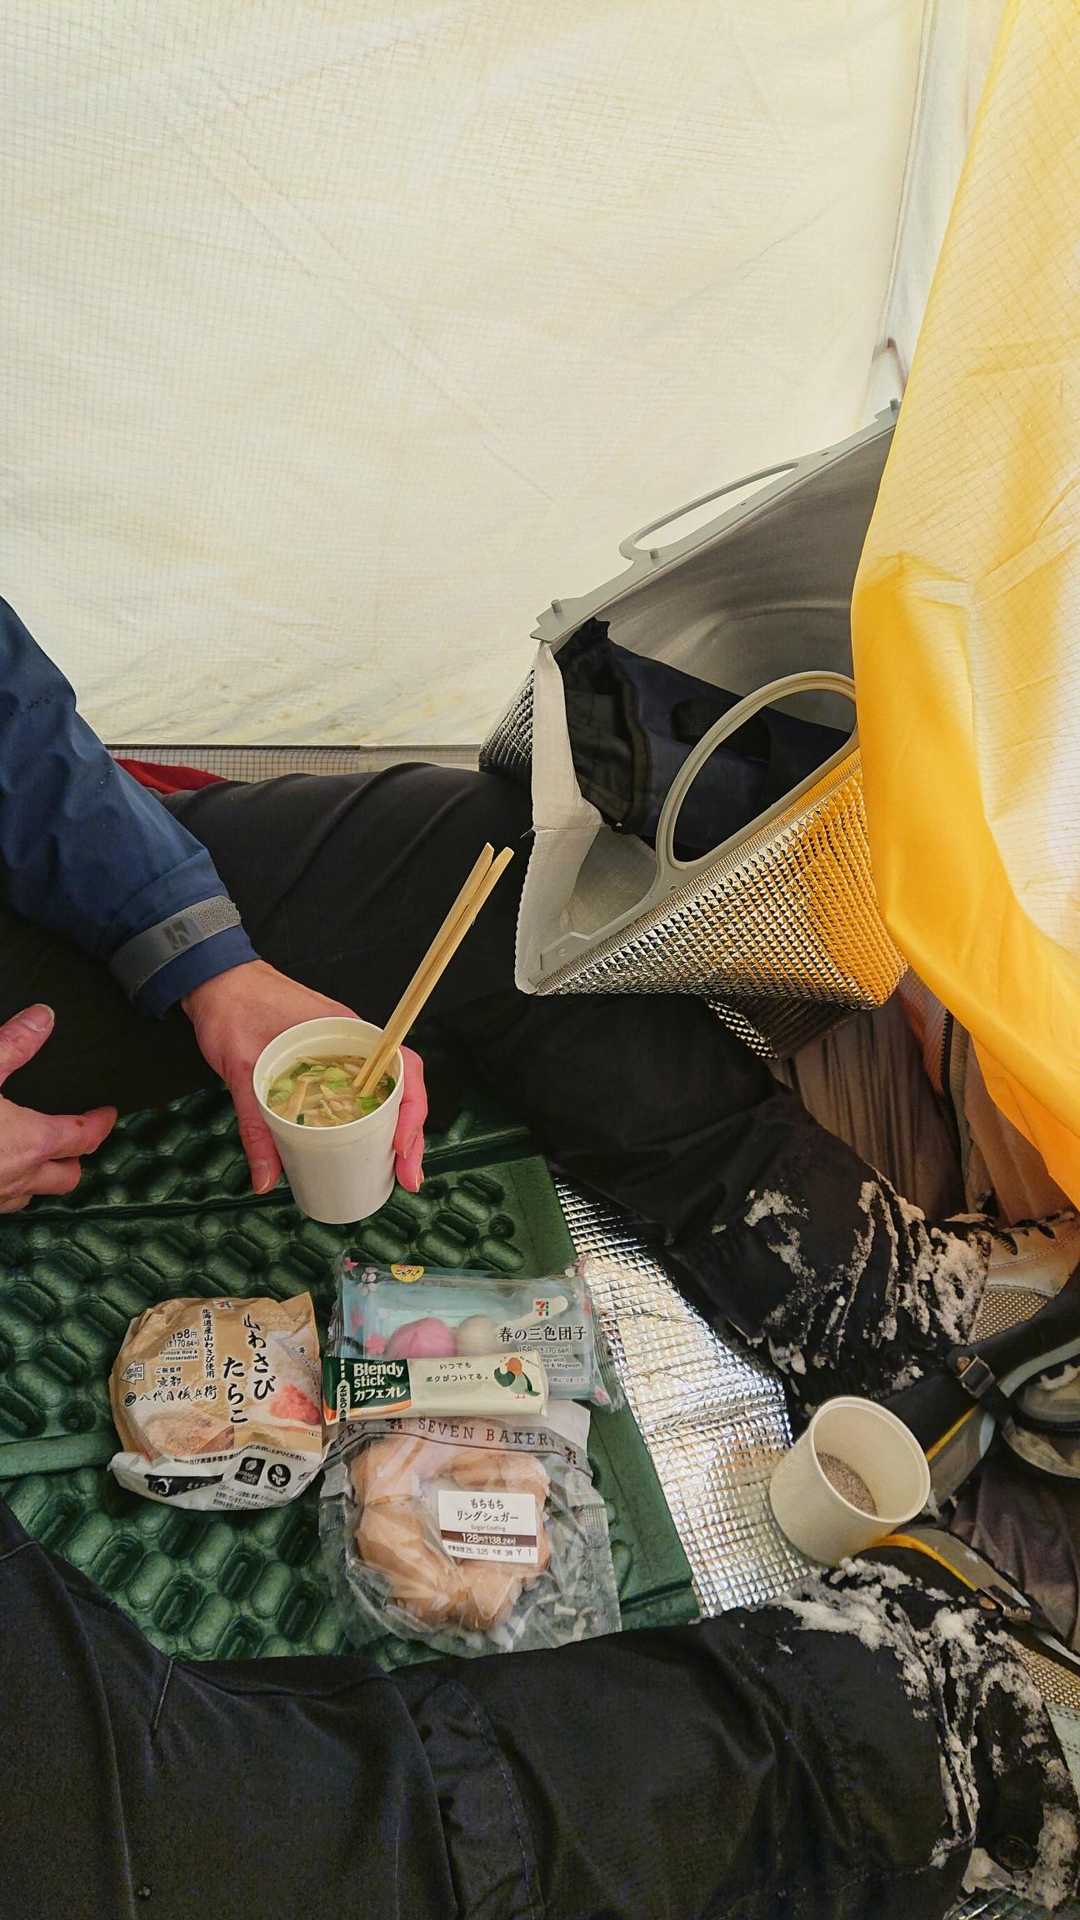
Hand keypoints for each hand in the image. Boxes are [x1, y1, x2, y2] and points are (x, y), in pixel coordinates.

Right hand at [0, 1005, 115, 1212]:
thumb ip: (12, 1045)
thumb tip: (43, 1018)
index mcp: (32, 1143)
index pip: (82, 1137)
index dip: (99, 1123)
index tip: (106, 1113)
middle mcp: (20, 1178)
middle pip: (67, 1177)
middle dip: (76, 1158)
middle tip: (76, 1137)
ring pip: (33, 1195)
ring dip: (41, 1177)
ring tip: (37, 1155)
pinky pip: (1, 1204)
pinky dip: (7, 1188)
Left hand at [182, 960, 426, 1195]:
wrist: (213, 980)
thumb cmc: (232, 1009)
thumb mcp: (242, 1069)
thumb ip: (256, 1124)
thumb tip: (266, 1180)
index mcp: (347, 1032)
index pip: (402, 1067)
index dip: (411, 1109)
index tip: (401, 1146)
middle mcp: (353, 1043)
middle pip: (401, 1088)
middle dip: (411, 1135)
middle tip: (407, 1177)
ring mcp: (342, 1053)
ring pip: (384, 1093)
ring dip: (396, 1131)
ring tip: (395, 1170)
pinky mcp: (326, 1063)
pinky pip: (360, 1093)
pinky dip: (371, 1121)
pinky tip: (369, 1147)